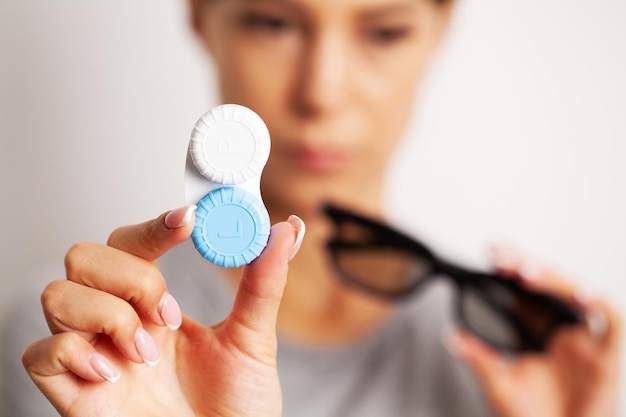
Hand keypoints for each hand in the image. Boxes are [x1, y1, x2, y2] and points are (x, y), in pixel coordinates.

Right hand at [22, 206, 304, 416]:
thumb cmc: (237, 409)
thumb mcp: (254, 339)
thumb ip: (264, 283)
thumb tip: (287, 229)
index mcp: (157, 307)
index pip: (133, 244)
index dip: (153, 226)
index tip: (188, 221)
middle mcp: (120, 324)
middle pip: (84, 256)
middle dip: (130, 275)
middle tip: (168, 312)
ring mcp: (95, 356)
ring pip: (56, 294)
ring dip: (108, 314)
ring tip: (148, 352)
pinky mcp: (74, 396)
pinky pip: (38, 354)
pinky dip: (74, 352)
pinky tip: (115, 375)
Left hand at [447, 246, 621, 416]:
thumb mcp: (500, 384)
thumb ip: (479, 357)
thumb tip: (450, 335)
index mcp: (538, 333)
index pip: (525, 291)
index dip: (511, 269)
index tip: (490, 252)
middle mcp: (563, 331)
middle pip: (549, 285)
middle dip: (526, 264)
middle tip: (501, 254)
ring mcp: (586, 341)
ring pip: (577, 295)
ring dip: (553, 279)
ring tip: (525, 270)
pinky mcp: (608, 357)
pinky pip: (612, 322)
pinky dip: (599, 304)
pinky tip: (581, 293)